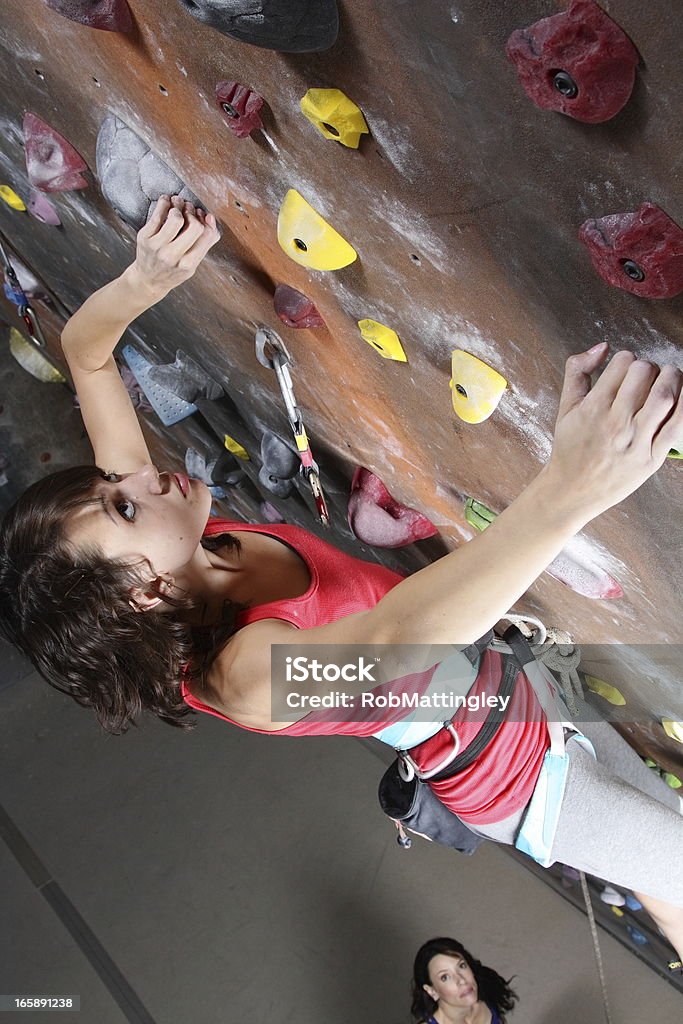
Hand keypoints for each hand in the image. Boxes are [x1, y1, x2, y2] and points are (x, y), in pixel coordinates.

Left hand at [129, 195, 220, 296]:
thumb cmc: (172, 271)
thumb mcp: (193, 264)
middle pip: (195, 226)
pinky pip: (157, 214)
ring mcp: (157, 246)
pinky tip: (167, 202)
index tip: (202, 216)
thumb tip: (210, 217)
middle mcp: (172, 256)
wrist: (148, 281)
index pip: (206, 235)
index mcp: (188, 264)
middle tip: (189, 209)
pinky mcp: (145, 238)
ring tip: (178, 205)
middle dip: (193, 213)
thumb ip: (205, 243)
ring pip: (175, 217)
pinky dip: (164, 203)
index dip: (207, 221)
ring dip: (179, 206)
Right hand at [545, 342, 681, 522]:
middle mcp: (616, 423)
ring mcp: (636, 441)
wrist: (573, 490)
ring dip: (672, 377)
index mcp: (593, 408)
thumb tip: (602, 346)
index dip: (626, 359)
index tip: (625, 368)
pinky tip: (681, 396)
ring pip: (664, 395)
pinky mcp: (652, 458)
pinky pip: (677, 425)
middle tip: (647, 374)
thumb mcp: (565, 407)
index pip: (623, 363)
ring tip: (668, 377)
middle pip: (644, 374)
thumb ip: (578, 371)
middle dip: (648, 367)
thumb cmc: (570, 448)